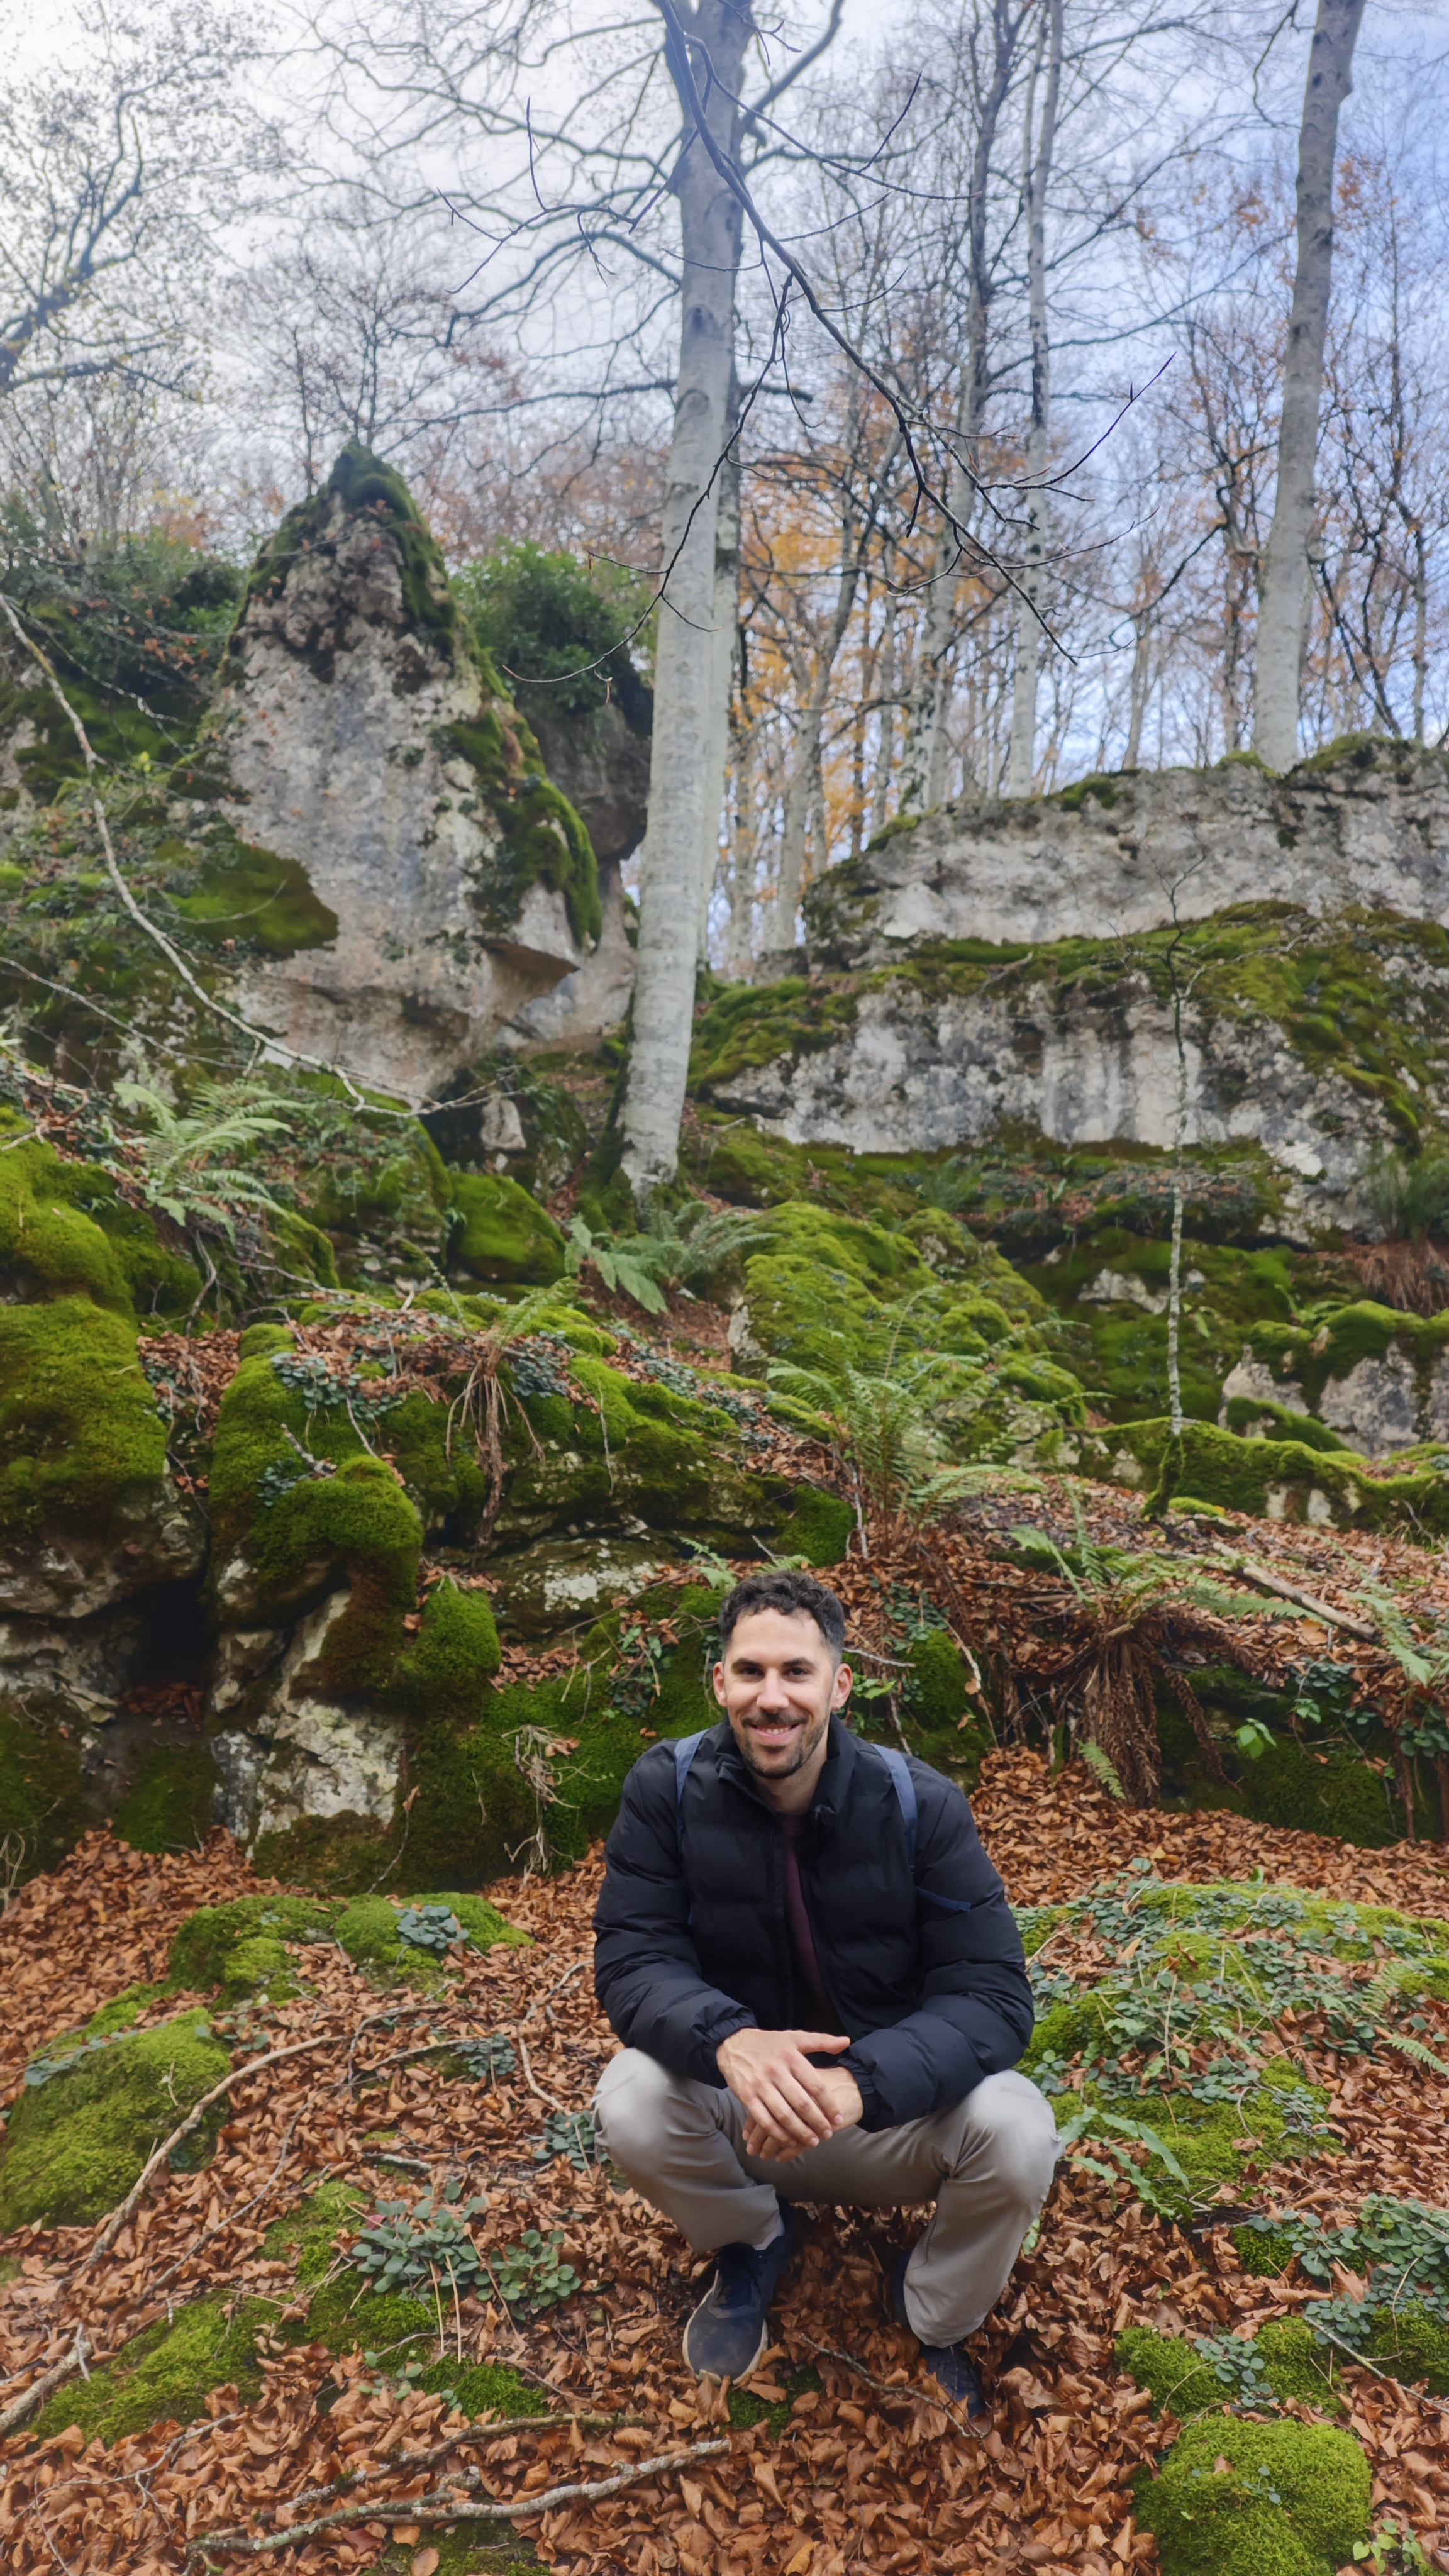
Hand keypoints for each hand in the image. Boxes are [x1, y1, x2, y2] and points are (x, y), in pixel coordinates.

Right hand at [716, 2027, 861, 2161]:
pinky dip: (778, 2133)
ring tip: (813, 2141)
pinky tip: (789, 2140)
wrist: (733, 2044)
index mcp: (791, 2056)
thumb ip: (821, 2041)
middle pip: (802, 2103)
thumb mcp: (795, 2037)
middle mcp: (776, 2070)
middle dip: (817, 2122)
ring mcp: (760, 2084)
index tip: (838, 2118)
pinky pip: (765, 2120)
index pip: (816, 2085)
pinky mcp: (746, 2096)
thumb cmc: (769, 2043)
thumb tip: (846, 2043)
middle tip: (828, 2134)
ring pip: (784, 2115)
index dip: (829, 2104)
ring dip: (800, 2132)